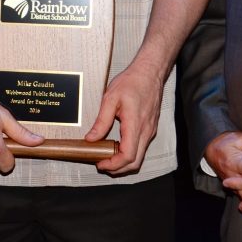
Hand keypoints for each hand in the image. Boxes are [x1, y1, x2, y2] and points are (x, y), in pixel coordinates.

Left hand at [86, 61, 164, 175]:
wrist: (150, 72)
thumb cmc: (132, 81)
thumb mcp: (110, 98)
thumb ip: (101, 121)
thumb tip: (91, 138)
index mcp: (135, 124)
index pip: (128, 156)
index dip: (114, 165)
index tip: (101, 163)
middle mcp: (145, 131)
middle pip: (135, 162)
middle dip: (118, 169)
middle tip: (102, 164)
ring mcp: (149, 130)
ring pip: (139, 156)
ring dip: (123, 162)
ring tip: (107, 156)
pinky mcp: (150, 128)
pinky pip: (141, 147)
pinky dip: (129, 153)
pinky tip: (117, 145)